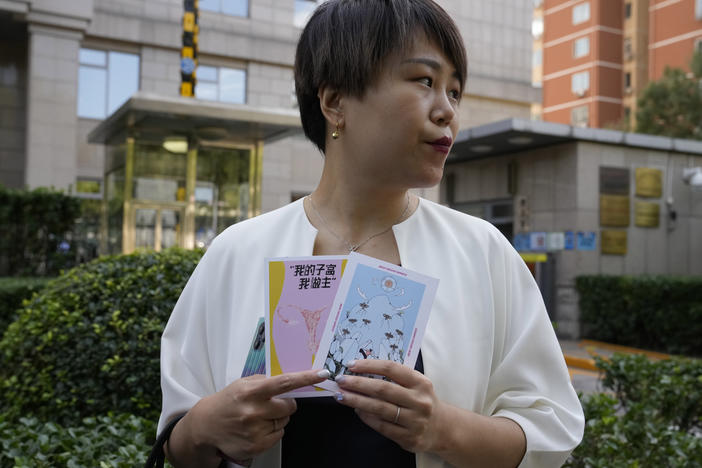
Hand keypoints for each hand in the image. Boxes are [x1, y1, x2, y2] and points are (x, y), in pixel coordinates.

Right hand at [189, 369, 329, 462]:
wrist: (206, 426)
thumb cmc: (227, 401)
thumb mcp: (243, 384)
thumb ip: (267, 381)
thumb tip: (292, 380)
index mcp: (251, 391)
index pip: (285, 382)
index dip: (306, 378)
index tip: (322, 374)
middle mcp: (254, 411)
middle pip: (289, 406)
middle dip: (286, 404)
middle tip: (271, 404)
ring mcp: (255, 430)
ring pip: (285, 422)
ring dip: (277, 419)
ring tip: (258, 417)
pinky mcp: (256, 445)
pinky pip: (279, 436)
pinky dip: (272, 431)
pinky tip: (257, 428)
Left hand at [333, 359, 445, 453]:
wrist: (441, 428)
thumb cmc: (421, 401)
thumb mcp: (415, 385)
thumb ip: (394, 378)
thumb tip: (360, 372)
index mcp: (420, 383)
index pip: (391, 368)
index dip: (369, 365)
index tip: (351, 364)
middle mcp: (419, 401)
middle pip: (383, 389)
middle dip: (358, 384)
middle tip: (341, 380)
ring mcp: (415, 421)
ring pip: (380, 409)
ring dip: (357, 401)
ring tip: (342, 396)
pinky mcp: (409, 438)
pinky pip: (382, 426)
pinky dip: (366, 417)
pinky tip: (357, 411)